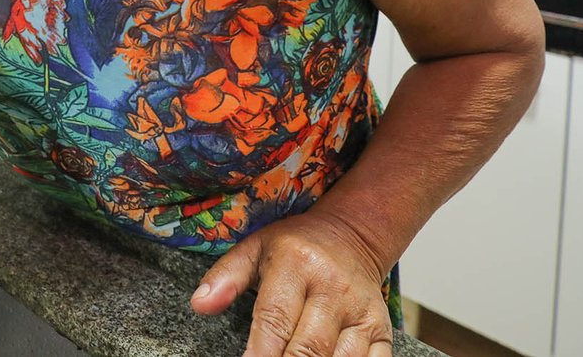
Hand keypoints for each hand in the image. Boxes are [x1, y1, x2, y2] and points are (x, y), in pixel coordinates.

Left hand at [190, 213, 392, 356]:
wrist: (351, 237)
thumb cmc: (295, 248)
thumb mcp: (253, 249)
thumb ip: (225, 277)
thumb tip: (200, 305)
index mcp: (296, 265)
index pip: (274, 319)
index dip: (258, 354)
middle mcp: (333, 289)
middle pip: (307, 348)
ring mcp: (362, 313)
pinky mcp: (382, 331)